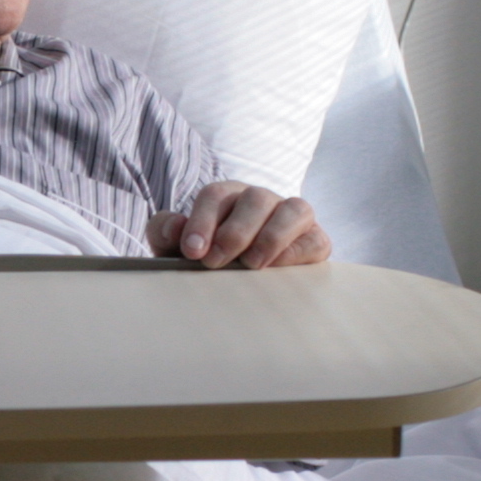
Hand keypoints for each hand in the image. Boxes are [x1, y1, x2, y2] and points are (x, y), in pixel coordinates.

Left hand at [157, 183, 329, 269]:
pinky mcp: (313, 241)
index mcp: (227, 196)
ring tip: (251, 264)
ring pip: (294, 210)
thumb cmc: (203, 260)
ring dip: (271, 236)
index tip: (191, 251)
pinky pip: (315, 240)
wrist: (232, 285)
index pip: (216, 195)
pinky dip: (297, 252)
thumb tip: (177, 226)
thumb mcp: (174, 247)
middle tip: (215, 261)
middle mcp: (261, 201)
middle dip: (234, 232)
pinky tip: (277, 270)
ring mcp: (291, 218)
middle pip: (255, 200)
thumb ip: (165, 231)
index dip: (202, 221)